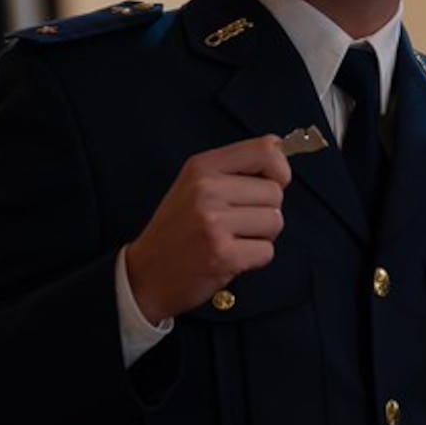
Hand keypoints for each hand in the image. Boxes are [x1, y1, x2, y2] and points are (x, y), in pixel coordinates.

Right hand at [122, 136, 291, 322]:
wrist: (146, 275)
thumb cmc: (176, 231)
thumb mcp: (194, 185)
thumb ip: (234, 168)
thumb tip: (279, 149)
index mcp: (202, 167)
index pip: (265, 150)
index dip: (279, 169)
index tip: (272, 183)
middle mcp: (207, 189)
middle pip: (275, 192)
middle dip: (265, 212)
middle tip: (238, 224)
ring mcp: (213, 222)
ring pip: (274, 222)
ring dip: (261, 237)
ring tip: (232, 240)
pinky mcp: (223, 254)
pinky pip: (267, 251)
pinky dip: (254, 259)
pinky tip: (230, 258)